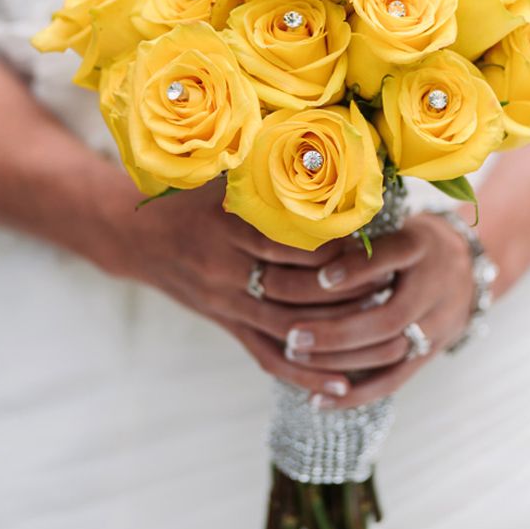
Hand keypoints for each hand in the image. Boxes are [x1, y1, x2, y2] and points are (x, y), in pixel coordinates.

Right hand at [113, 179, 421, 399]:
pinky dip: (304, 373)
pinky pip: (267, 357)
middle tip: (396, 291)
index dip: (336, 248)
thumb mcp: (218, 172)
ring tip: (384, 339)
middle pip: (297, 291)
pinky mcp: (227, 326)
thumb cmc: (185, 197)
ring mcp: (226, 304)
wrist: (134, 238)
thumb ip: (263, 163)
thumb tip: (321, 142)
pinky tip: (340, 386)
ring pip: (289, 329)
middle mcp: (225, 269)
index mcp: (227, 226)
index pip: (292, 243)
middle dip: (348, 295)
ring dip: (338, 338)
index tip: (379, 244)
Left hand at [281, 212, 474, 407]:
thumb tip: (301, 240)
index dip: (358, 268)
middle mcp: (435, 287)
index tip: (321, 277)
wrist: (468, 267)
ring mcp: (436, 325)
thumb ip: (358, 234)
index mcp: (422, 245)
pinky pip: (393, 380)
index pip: (394, 254)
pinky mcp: (429, 354)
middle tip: (292, 334)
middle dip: (336, 330)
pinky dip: (354, 395)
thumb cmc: (411, 241)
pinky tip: (317, 401)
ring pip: (388, 353)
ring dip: (338, 360)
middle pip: (388, 318)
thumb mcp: (392, 222)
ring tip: (294, 356)